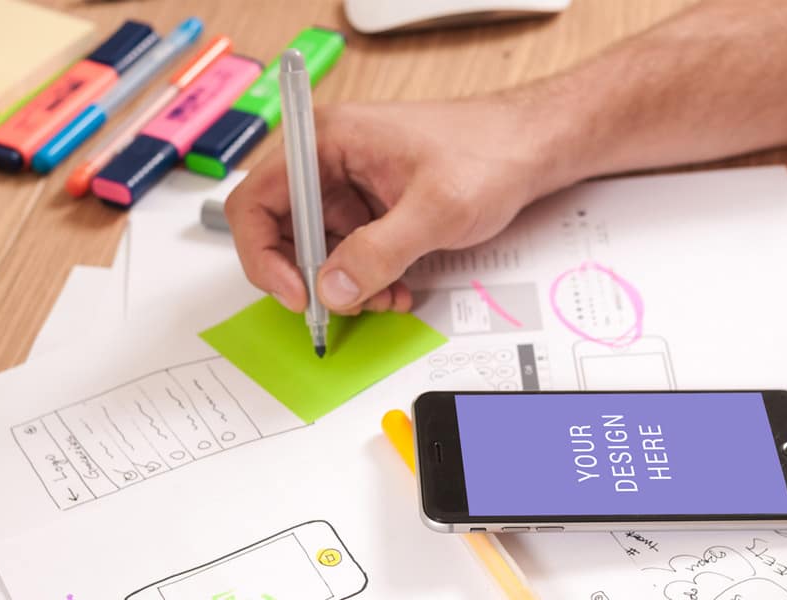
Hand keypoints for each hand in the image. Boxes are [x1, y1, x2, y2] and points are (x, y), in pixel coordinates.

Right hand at [225, 97, 571, 314]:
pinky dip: (366, 277)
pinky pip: (349, 251)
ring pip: (317, 248)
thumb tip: (332, 289)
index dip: (264, 254)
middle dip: (310, 276)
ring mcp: (349, 184)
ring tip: (383, 298)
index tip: (297, 293)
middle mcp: (329, 160)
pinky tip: (395, 289)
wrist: (529, 148)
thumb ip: (380, 251)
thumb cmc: (488, 152)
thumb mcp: (435, 209)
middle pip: (281, 229)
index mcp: (327, 140)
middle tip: (341, 305)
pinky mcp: (370, 206)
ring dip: (343, 284)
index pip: (257, 200)